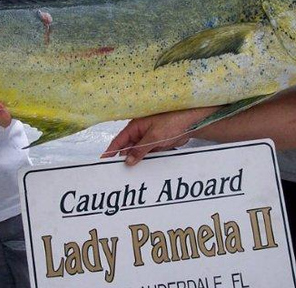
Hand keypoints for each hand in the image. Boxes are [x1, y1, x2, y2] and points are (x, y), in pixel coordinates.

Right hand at [101, 107, 216, 165]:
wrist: (192, 122)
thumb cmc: (172, 122)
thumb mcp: (154, 137)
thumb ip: (140, 150)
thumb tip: (127, 161)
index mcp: (135, 127)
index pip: (119, 140)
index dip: (110, 150)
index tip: (103, 160)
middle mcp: (140, 133)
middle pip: (127, 148)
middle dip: (122, 159)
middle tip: (116, 172)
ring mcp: (149, 139)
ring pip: (137, 153)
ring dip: (135, 161)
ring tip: (129, 175)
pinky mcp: (157, 145)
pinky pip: (148, 155)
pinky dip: (145, 161)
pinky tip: (143, 171)